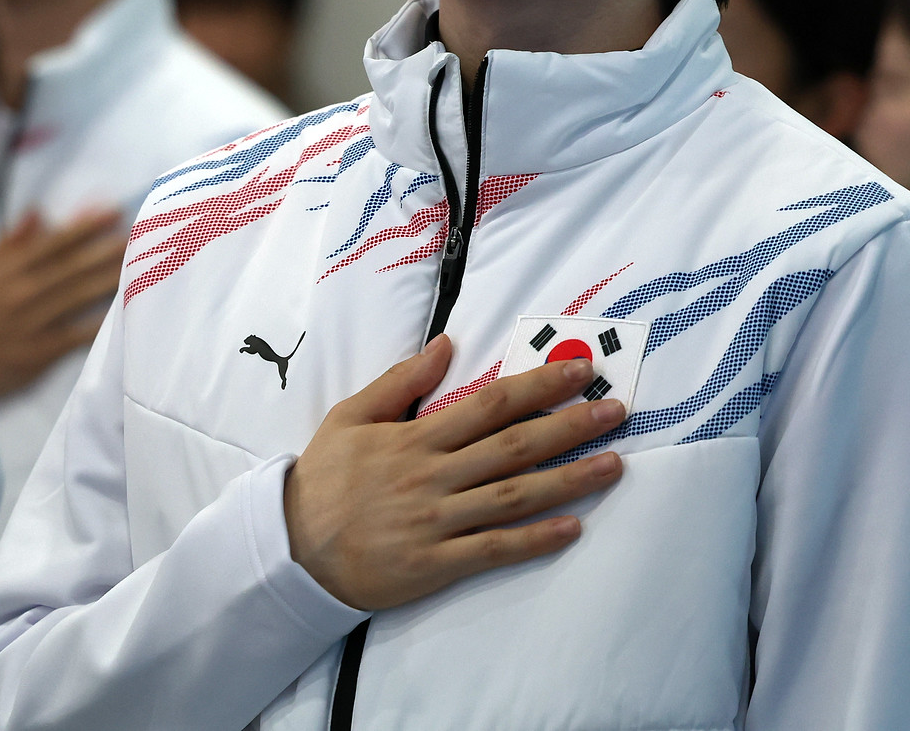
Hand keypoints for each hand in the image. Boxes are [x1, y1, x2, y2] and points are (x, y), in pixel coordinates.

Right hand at [0, 210, 126, 397]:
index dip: (84, 227)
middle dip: (105, 249)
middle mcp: (21, 294)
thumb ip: (10, 242)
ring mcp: (31, 324)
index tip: (112, 211)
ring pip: (77, 298)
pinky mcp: (39, 353)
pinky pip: (76, 336)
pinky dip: (98, 323)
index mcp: (7, 270)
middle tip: (139, 235)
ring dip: (109, 279)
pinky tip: (122, 311)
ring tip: (139, 264)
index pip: (52, 243)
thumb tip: (38, 212)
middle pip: (71, 267)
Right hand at [283, 334, 624, 610]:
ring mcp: (437, 521)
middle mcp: (433, 476)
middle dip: (570, 426)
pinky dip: (535, 540)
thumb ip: (400, 382)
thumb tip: (445, 345)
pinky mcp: (436, 563)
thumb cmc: (323, 479)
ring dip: (569, 480)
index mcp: (415, 438)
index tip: (580, 372)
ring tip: (613, 465)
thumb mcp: (350, 416)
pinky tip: (572, 528)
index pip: (490, 404)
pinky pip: (494, 549)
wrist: (293, 547)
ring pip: (514, 496)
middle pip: (514, 446)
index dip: (539, 386)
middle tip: (616, 411)